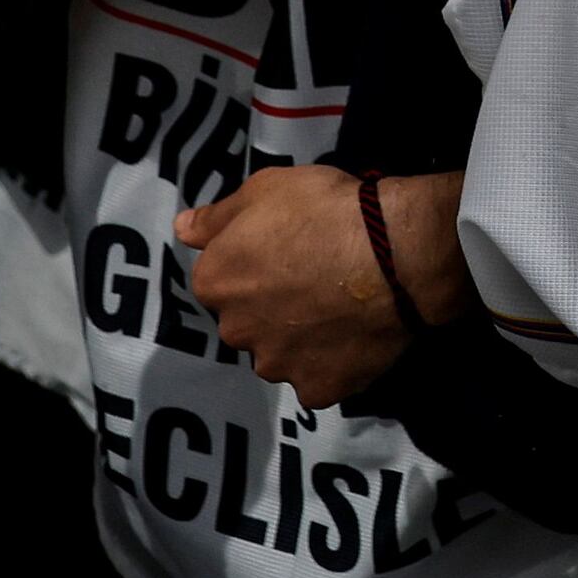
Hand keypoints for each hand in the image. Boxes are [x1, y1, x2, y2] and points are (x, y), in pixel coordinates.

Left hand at [178, 164, 460, 406]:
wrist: (395, 254)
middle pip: (247, 321)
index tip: (287, 252)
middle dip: (270, 308)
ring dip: (298, 340)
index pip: (221, 279)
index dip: (254, 265)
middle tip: (314, 281)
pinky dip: (331, 364)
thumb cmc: (326, 210)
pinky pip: (318, 379)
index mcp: (215, 282)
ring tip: (339, 311)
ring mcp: (276, 365)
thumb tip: (182, 229)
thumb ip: (217, 216)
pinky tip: (354, 338)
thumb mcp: (266, 188)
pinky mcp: (318, 389)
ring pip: (280, 355)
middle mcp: (235, 330)